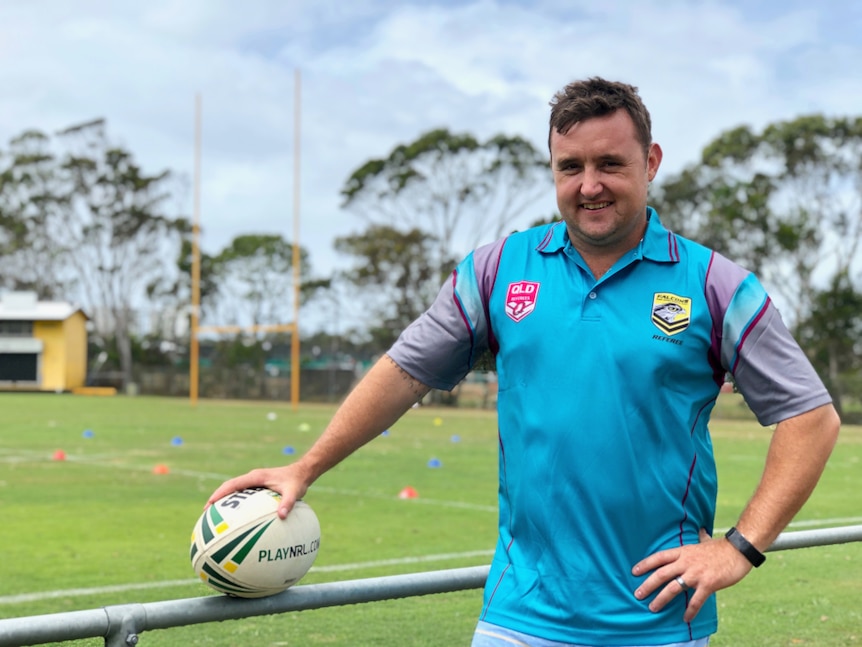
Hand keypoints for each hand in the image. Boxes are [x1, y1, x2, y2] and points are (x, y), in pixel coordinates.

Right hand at [206, 465, 309, 519]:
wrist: (303, 472)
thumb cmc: (297, 481)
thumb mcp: (295, 491)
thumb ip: (288, 503)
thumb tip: (282, 516)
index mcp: (256, 477)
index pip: (233, 484)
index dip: (219, 494)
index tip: (209, 504)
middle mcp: (253, 478)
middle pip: (229, 488)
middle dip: (216, 499)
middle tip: (205, 514)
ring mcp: (254, 483)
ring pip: (234, 491)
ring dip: (224, 502)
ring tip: (215, 518)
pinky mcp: (258, 488)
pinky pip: (243, 497)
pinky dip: (237, 506)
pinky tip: (236, 520)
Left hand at [631, 528, 752, 622]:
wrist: (739, 551)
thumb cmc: (721, 547)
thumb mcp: (704, 540)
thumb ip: (699, 538)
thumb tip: (700, 530)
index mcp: (683, 552)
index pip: (659, 557)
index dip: (645, 564)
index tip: (634, 571)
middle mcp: (686, 562)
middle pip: (661, 574)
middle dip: (647, 585)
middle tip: (637, 594)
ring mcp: (696, 573)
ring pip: (673, 588)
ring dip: (661, 599)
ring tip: (653, 608)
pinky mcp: (708, 584)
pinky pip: (696, 600)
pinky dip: (690, 610)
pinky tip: (685, 618)